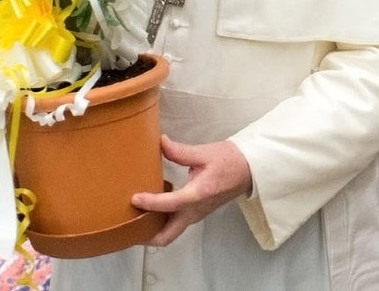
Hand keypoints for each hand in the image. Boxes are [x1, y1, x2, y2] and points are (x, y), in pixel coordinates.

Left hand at [132, 135, 253, 246]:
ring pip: (171, 232)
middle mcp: (195, 211)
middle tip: (129, 226)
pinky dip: (161, 222)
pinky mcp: (197, 213)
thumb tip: (160, 142)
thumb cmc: (230, 160)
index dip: (150, 203)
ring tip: (136, 216)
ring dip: (152, 229)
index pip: (169, 204)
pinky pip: (176, 224)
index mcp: (198, 195)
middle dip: (145, 236)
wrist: (250, 169)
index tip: (134, 198)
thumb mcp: (205, 153)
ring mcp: (197, 214)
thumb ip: (180, 151)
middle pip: (167, 236)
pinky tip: (153, 207)